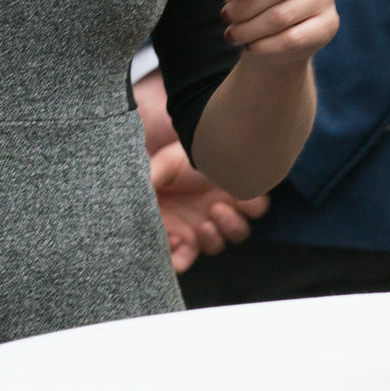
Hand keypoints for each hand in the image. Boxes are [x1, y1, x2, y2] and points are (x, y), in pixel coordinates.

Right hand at [150, 140, 268, 271]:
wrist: (204, 131)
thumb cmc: (176, 156)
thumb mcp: (156, 172)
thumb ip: (146, 193)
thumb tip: (134, 216)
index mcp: (180, 224)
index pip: (179, 257)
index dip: (177, 260)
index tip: (174, 241)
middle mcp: (204, 221)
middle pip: (211, 247)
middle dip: (209, 241)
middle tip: (201, 225)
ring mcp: (227, 209)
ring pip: (236, 234)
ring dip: (227, 226)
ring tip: (216, 208)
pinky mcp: (246, 195)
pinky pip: (255, 212)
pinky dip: (248, 208)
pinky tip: (236, 197)